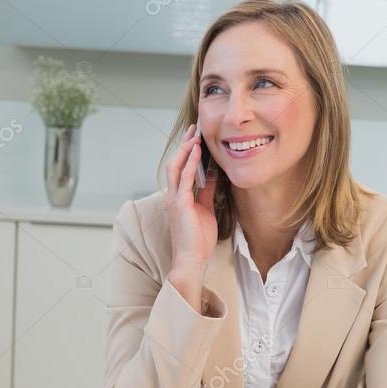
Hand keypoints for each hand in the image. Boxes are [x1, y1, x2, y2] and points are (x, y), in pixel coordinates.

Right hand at [164, 123, 218, 275]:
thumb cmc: (198, 238)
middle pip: (175, 162)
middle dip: (184, 145)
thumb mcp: (206, 208)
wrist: (192, 258)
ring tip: (195, 135)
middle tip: (194, 129)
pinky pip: (184, 179)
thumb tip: (213, 174)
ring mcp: (174, 199)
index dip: (187, 151)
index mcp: (178, 196)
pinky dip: (189, 164)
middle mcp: (173, 195)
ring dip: (185, 150)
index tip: (196, 137)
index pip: (180, 168)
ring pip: (175, 167)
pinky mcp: (180, 204)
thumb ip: (207, 191)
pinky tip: (196, 152)